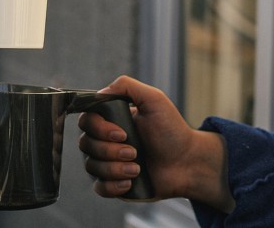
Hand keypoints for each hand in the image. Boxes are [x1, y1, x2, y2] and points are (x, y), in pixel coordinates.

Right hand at [78, 76, 233, 210]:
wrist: (187, 162)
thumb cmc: (172, 130)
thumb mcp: (154, 99)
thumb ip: (127, 86)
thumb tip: (100, 93)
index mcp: (111, 120)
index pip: (86, 121)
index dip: (99, 128)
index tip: (122, 133)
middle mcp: (106, 141)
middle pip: (85, 144)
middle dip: (110, 150)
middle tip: (134, 151)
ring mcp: (108, 163)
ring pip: (91, 166)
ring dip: (115, 168)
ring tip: (137, 168)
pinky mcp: (114, 184)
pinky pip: (99, 187)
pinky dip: (112, 186)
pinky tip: (130, 182)